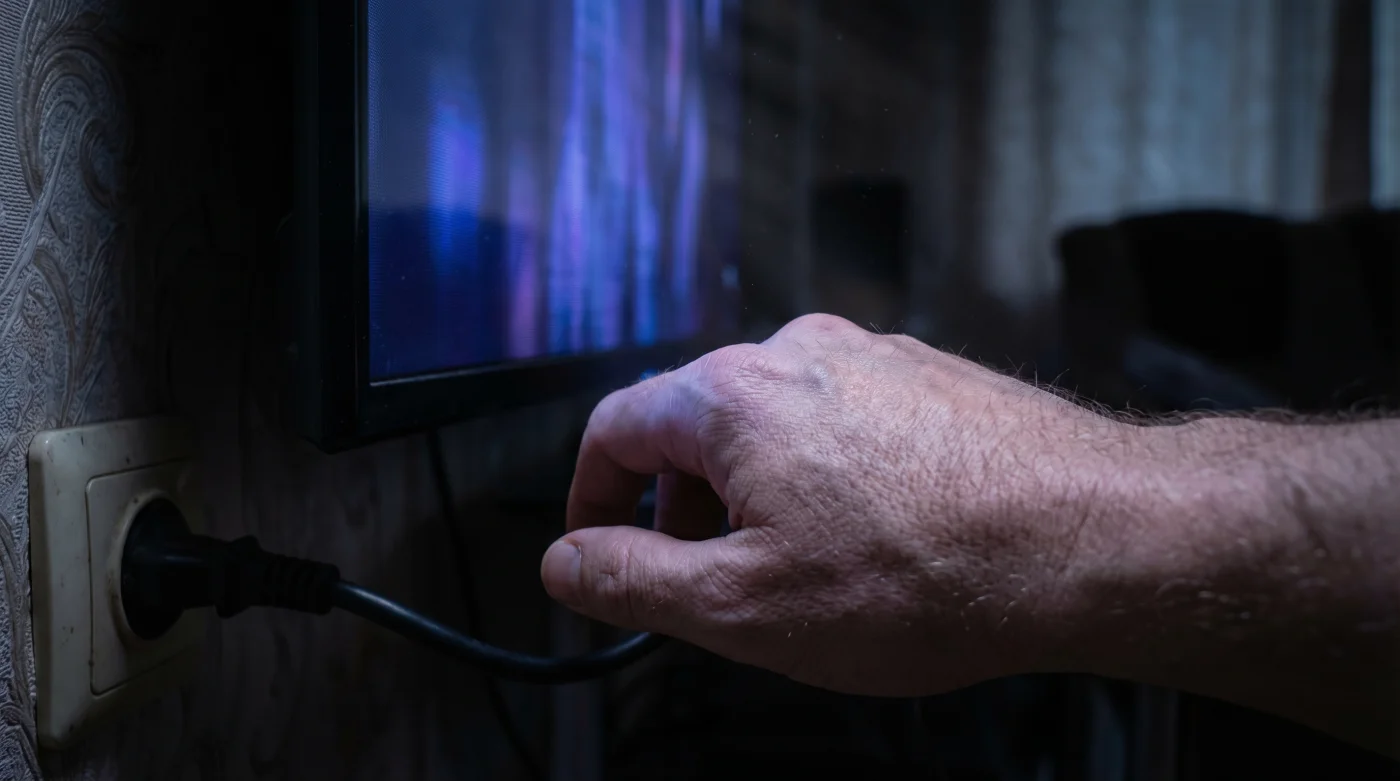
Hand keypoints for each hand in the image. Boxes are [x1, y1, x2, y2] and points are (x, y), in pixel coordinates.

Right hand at [541, 314, 1136, 694]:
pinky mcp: (926, 378)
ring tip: (795, 569)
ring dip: (753, 494)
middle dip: (679, 506)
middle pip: (693, 423)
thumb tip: (567, 562)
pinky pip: (840, 422)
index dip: (589, 500)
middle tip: (702, 580)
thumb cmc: (936, 570)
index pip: (612, 429)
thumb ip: (632, 580)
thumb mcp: (745, 606)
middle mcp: (800, 351)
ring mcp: (871, 357)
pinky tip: (868, 540)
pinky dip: (822, 477)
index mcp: (734, 395)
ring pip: (770, 423)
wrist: (1093, 539)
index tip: (599, 550)